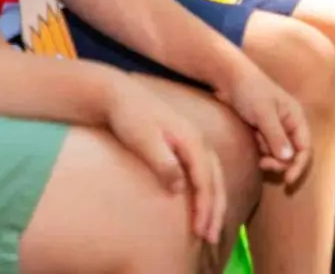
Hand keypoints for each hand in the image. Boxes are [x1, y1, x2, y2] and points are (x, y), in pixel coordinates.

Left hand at [104, 77, 227, 245]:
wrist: (119, 95)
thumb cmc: (129, 117)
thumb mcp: (143, 138)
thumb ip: (162, 161)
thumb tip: (179, 187)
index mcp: (191, 139)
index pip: (205, 179)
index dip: (205, 206)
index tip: (201, 231)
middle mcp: (198, 140)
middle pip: (215, 179)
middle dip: (216, 210)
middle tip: (211, 239)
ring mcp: (194, 141)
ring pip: (213, 176)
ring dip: (214, 203)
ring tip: (210, 228)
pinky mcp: (185, 144)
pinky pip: (205, 172)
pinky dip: (208, 191)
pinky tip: (201, 205)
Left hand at [213, 57, 311, 180]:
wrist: (230, 79)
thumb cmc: (250, 91)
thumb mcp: (263, 113)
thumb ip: (276, 136)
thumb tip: (289, 159)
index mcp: (296, 118)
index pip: (305, 148)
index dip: (299, 166)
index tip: (287, 181)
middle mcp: (289, 125)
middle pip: (292, 156)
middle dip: (280, 163)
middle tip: (263, 164)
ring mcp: (275, 130)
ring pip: (277, 155)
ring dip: (267, 157)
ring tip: (255, 147)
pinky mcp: (262, 133)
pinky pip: (265, 151)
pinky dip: (259, 152)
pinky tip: (251, 142)